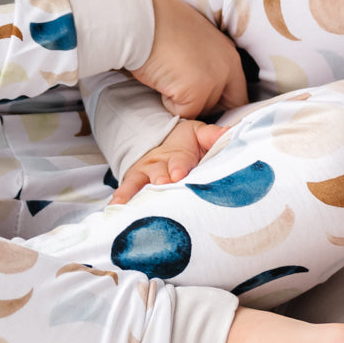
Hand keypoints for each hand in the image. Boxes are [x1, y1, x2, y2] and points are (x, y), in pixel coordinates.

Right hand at [110, 120, 227, 203]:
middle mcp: (158, 165)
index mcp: (178, 155)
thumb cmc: (188, 145)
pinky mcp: (134, 184)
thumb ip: (213, 136)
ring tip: (125, 203)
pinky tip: (114, 208)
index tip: (178, 174)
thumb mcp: (200, 135)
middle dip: (158, 180)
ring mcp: (144, 175)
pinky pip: (125, 190)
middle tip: (160, 186)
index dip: (178, 167)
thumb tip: (229, 133)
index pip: (179, 162)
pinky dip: (119, 199)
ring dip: (133, 192)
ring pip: (137, 183)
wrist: (168, 142)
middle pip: (157, 174)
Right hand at [132, 0, 247, 117]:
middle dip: (203, 105)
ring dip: (183, 103)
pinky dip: (168, 103)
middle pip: (223, 106)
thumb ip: (205, 61)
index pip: (238, 93)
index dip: (221, 103)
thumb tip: (196, 79)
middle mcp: (228, 67)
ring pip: (201, 110)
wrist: (142, 18)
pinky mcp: (196, 91)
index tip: (205, 103)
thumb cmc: (160, 23)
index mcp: (229, 53)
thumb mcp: (194, 39)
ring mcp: (214, 79)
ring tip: (168, 77)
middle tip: (181, 90)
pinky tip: (161, 80)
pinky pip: (183, 112)